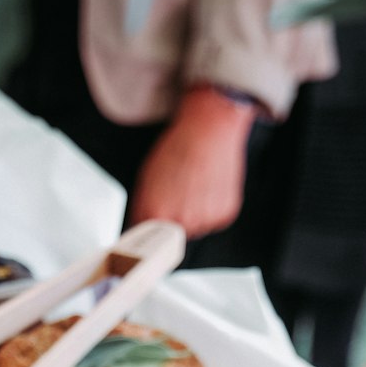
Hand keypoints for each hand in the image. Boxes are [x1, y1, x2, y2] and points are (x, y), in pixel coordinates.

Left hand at [129, 86, 255, 238]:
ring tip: (195, 186)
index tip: (154, 218)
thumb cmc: (178, 147)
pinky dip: (211, 208)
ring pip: (196, 229)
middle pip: (174, 235)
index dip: (152, 224)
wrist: (209, 130)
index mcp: (158, 213)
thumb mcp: (147, 177)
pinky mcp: (224, 216)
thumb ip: (142, 206)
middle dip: (174, 218)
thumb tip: (141, 224)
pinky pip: (213, 220)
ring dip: (195, 214)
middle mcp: (182, 222)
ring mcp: (205, 220)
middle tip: (179, 192)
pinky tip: (208, 186)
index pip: (149, 235)